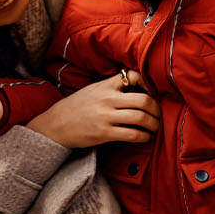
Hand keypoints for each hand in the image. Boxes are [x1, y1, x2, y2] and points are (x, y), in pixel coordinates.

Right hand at [25, 70, 159, 148]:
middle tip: (159, 115)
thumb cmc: (76, 107)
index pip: (133, 76)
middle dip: (157, 109)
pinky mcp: (104, 133)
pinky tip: (145, 137)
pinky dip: (144, 137)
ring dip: (153, 125)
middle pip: (144, 100)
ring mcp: (106, 116)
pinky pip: (132, 134)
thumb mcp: (93, 90)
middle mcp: (107, 99)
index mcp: (106, 85)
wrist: (55, 124)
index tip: (152, 93)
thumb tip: (136, 86)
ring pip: (141, 118)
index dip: (148, 83)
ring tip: (155, 128)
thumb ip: (112, 87)